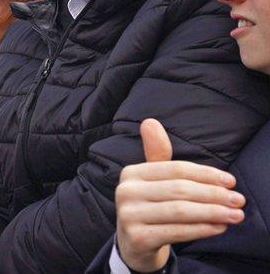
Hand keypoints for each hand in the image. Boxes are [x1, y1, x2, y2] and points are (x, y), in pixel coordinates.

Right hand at [115, 119, 244, 271]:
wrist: (134, 243)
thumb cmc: (150, 206)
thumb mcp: (153, 179)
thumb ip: (156, 153)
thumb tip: (150, 121)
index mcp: (131, 173)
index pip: (176, 169)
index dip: (206, 174)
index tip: (231, 182)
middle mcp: (126, 191)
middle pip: (180, 190)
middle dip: (214, 195)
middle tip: (238, 200)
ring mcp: (129, 215)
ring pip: (180, 211)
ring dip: (213, 213)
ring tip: (235, 215)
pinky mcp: (137, 238)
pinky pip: (177, 232)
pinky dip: (202, 229)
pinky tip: (219, 227)